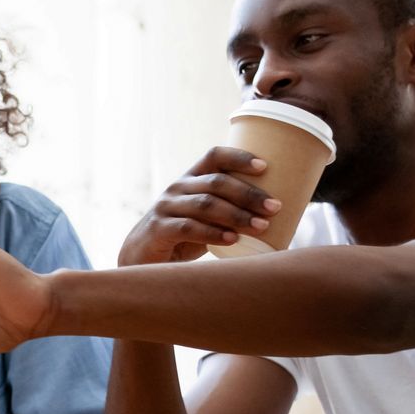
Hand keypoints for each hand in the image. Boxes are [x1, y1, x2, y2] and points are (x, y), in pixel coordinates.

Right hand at [118, 148, 281, 265]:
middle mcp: (177, 187)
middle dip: (249, 193)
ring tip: (261, 226)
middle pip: (216, 182)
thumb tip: (272, 217)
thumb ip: (226, 213)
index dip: (239, 157)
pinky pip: (190, 228)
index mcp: (190, 179)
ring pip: (206, 204)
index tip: (265, 166)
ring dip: (237, 215)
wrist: (140, 258)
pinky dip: (214, 233)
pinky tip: (233, 239)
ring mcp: (166, 207)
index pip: (214, 156)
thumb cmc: (181, 237)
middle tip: (275, 207)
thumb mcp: (203, 219)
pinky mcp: (159, 229)